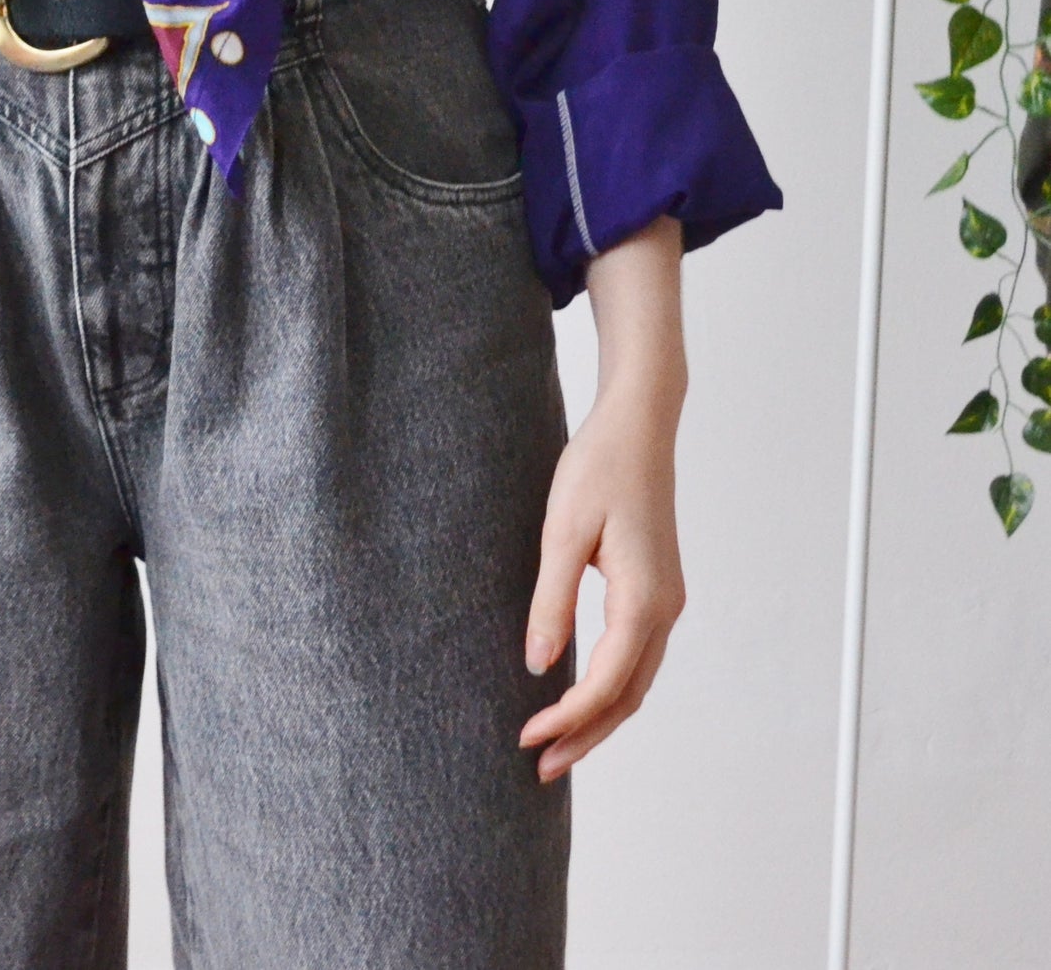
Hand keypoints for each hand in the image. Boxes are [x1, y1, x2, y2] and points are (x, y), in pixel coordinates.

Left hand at [519, 213, 687, 782]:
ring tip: (556, 746)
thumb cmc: (598, 468)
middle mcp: (665, 610)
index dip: (567, 719)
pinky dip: (612, 688)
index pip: (607, 683)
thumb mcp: (563, 531)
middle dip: (585, 736)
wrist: (638, 425)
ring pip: (636, 682)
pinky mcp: (657, 589)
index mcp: (644, 600)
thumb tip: (540, 665)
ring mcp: (666, 601)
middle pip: (628, 697)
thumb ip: (552, 599)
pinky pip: (637, 656)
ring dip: (599, 718)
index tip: (527, 739)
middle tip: (539, 769)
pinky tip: (581, 696)